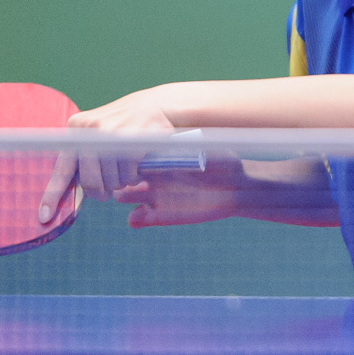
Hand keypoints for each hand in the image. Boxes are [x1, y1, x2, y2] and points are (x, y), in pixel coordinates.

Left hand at [37, 87, 176, 223]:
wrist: (154, 106)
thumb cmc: (121, 127)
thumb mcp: (96, 135)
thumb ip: (82, 159)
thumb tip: (70, 199)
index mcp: (75, 128)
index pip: (61, 169)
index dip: (52, 196)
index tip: (44, 217)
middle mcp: (89, 130)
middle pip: (90, 182)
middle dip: (101, 193)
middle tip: (107, 192)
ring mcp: (111, 134)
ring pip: (112, 182)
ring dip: (121, 183)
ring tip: (126, 169)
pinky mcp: (132, 140)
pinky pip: (129, 175)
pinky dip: (134, 177)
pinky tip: (137, 165)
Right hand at [115, 155, 246, 227]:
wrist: (236, 188)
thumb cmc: (224, 163)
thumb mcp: (209, 150)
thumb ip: (192, 146)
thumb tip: (178, 136)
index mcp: (162, 157)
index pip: (134, 154)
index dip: (126, 154)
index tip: (127, 156)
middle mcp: (155, 175)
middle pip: (124, 174)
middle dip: (117, 175)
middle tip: (122, 176)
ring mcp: (157, 195)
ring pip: (126, 195)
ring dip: (121, 195)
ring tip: (122, 196)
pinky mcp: (163, 215)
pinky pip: (140, 218)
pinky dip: (135, 218)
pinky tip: (135, 217)